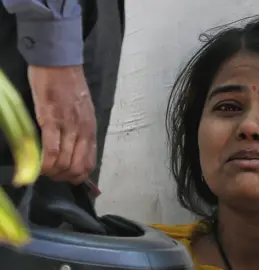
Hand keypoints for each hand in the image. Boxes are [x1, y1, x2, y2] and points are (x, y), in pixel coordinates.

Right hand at [27, 65, 96, 183]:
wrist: (59, 63)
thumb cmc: (69, 87)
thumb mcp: (83, 113)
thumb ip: (80, 132)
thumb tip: (74, 152)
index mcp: (91, 130)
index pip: (89, 164)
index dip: (77, 177)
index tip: (63, 176)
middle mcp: (83, 131)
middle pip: (77, 168)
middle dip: (62, 177)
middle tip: (50, 174)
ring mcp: (68, 126)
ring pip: (64, 163)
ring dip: (52, 173)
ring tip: (42, 170)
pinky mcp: (51, 120)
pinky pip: (51, 150)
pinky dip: (44, 164)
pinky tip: (37, 167)